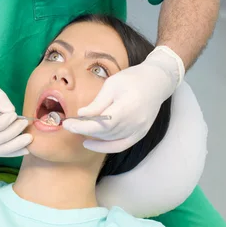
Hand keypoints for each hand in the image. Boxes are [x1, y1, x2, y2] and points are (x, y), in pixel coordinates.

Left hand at [63, 46, 184, 152]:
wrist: (157, 82)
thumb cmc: (133, 79)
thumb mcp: (112, 85)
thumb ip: (98, 103)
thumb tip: (81, 115)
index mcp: (128, 107)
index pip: (102, 124)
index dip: (83, 126)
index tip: (68, 123)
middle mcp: (135, 123)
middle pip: (105, 133)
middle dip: (84, 130)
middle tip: (68, 124)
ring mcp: (139, 130)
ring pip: (110, 139)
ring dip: (93, 136)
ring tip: (78, 129)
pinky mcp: (140, 134)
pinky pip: (120, 145)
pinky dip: (105, 147)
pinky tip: (90, 143)